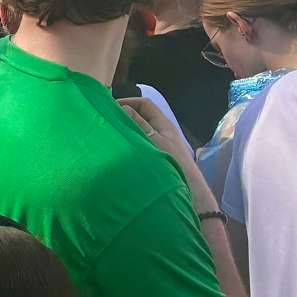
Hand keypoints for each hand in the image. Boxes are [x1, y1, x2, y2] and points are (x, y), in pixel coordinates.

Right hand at [118, 96, 215, 210]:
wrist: (190, 193)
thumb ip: (140, 125)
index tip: (109, 108)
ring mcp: (159, 145)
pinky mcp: (156, 157)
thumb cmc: (174, 165)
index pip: (144, 104)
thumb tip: (124, 108)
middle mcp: (161, 132)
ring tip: (110, 135)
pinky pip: (140, 144)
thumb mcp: (156, 142)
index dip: (128, 102)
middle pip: (141, 117)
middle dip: (124, 116)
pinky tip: (120, 150)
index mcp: (163, 124)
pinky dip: (129, 143)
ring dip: (126, 131)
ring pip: (139, 131)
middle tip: (106, 122)